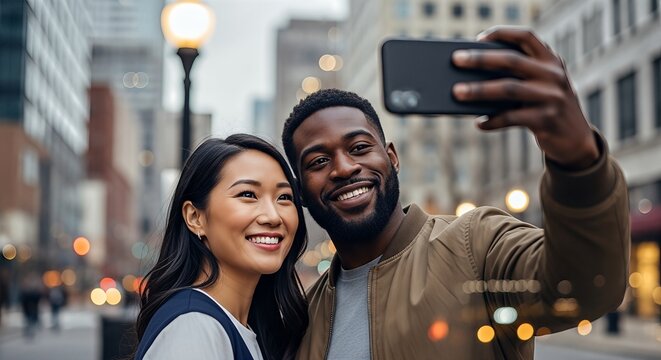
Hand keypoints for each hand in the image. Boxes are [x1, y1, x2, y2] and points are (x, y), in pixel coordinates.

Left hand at [452, 26, 598, 169]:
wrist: (575, 139)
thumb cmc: (546, 107)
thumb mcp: (540, 86)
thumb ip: (518, 77)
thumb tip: (471, 76)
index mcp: (551, 60)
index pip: (526, 36)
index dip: (502, 33)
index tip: (478, 38)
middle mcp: (553, 74)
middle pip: (511, 60)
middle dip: (480, 59)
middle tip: (456, 60)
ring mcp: (552, 97)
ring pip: (508, 89)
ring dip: (479, 90)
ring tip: (457, 92)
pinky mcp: (546, 120)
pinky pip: (511, 117)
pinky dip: (492, 121)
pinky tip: (479, 123)